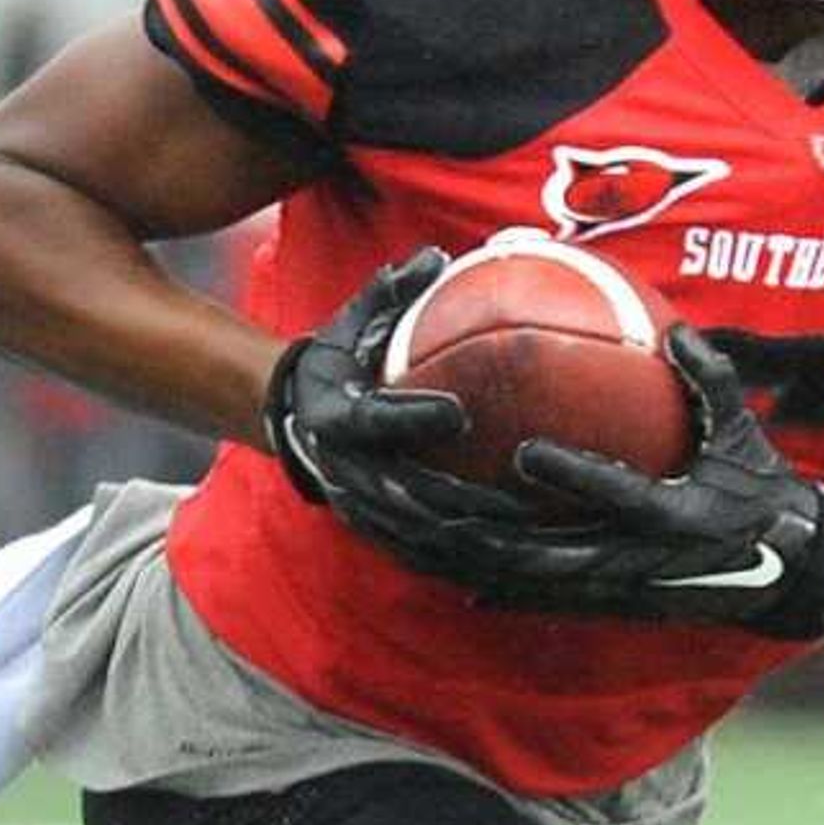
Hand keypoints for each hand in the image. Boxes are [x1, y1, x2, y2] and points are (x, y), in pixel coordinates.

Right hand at [263, 250, 532, 586]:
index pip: (376, 421)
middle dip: (466, 506)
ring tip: (530, 549)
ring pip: (422, 539)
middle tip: (526, 504)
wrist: (293, 420)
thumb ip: (390, 292)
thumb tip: (435, 255)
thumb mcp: (351, 323)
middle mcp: (347, 471)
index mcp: (338, 419)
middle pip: (408, 497)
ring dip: (475, 548)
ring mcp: (362, 508)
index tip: (458, 413)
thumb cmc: (338, 363)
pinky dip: (466, 565)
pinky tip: (514, 568)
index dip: (412, 418)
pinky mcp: (379, 531)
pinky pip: (426, 557)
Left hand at [451, 326, 823, 639]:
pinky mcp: (603, 604)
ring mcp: (614, 587)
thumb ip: (710, 380)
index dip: (574, 477)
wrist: (780, 571)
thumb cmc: (757, 487)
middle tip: (428, 502)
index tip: (525, 451)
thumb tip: (676, 329)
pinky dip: (492, 589)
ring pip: (528, 580)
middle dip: (484, 532)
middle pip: (545, 553)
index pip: (619, 494)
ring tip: (419, 539)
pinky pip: (535, 600)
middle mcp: (635, 559)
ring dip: (470, 561)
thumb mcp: (741, 432)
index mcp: (675, 514)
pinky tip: (439, 575)